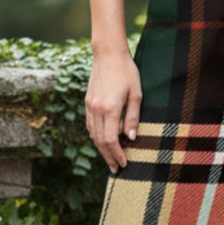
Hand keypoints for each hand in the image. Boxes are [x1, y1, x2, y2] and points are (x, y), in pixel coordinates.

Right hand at [86, 50, 142, 173]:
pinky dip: (95, 137)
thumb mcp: (136, 94)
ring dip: (101, 149)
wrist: (108, 54)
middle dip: (108, 157)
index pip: (110, 139)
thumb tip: (130, 138)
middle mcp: (96, 109)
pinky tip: (102, 142)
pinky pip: (89, 125)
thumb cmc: (127, 72)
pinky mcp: (88, 102)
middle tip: (116, 170)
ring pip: (92, 134)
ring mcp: (90, 106)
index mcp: (110, 108)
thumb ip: (133, 117)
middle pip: (99, 141)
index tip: (124, 164)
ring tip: (110, 159)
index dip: (117, 154)